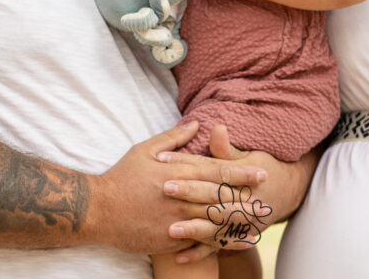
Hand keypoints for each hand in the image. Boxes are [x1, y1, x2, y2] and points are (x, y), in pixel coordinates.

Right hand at [87, 122, 268, 255]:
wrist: (98, 210)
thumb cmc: (121, 177)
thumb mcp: (145, 150)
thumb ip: (173, 139)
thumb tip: (196, 124)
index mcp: (178, 174)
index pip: (217, 172)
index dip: (241, 173)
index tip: (261, 172)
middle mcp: (182, 197)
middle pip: (222, 197)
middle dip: (248, 198)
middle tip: (270, 199)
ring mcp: (177, 220)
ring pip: (215, 221)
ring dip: (240, 222)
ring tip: (260, 223)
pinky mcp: (171, 239)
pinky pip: (201, 242)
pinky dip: (222, 243)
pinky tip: (238, 244)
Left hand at [158, 125, 285, 262]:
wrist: (286, 192)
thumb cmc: (261, 167)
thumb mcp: (248, 155)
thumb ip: (227, 148)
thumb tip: (216, 128)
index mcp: (243, 177)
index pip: (211, 168)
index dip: (187, 162)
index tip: (162, 157)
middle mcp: (244, 200)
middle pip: (213, 196)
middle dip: (189, 192)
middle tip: (165, 188)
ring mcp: (241, 221)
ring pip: (215, 225)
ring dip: (193, 228)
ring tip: (170, 229)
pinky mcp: (236, 235)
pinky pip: (215, 246)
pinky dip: (198, 253)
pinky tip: (177, 257)